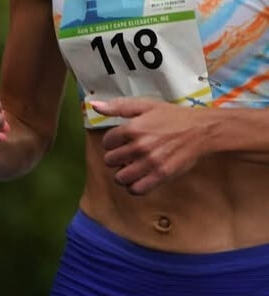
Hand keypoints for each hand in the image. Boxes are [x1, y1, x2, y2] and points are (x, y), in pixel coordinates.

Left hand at [94, 98, 211, 193]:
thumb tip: (94, 105)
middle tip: (126, 155)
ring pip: (120, 177)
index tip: (122, 141)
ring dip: (123, 174)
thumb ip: (118, 106)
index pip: (106, 142)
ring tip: (131, 167)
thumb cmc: (173, 116)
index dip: (113, 142)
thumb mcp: (146, 106)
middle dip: (116, 158)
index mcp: (132, 128)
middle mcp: (139, 146)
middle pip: (110, 161)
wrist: (202, 129)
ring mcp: (150, 162)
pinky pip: (137, 189)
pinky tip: (139, 178)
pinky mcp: (161, 175)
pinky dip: (134, 187)